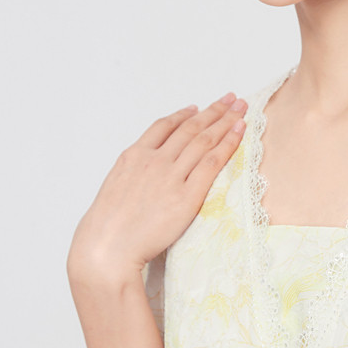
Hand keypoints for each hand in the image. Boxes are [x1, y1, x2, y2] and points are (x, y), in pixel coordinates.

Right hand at [67, 93, 246, 280]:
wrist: (107, 248)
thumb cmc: (108, 226)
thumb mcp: (115, 186)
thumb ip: (134, 171)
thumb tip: (147, 168)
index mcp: (134, 156)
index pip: (164, 126)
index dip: (184, 114)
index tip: (197, 108)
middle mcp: (154, 161)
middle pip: (190, 128)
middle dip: (213, 111)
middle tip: (230, 99)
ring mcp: (171, 177)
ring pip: (204, 140)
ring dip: (225, 121)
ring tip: (240, 108)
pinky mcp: (187, 196)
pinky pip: (212, 163)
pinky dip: (228, 143)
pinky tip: (238, 131)